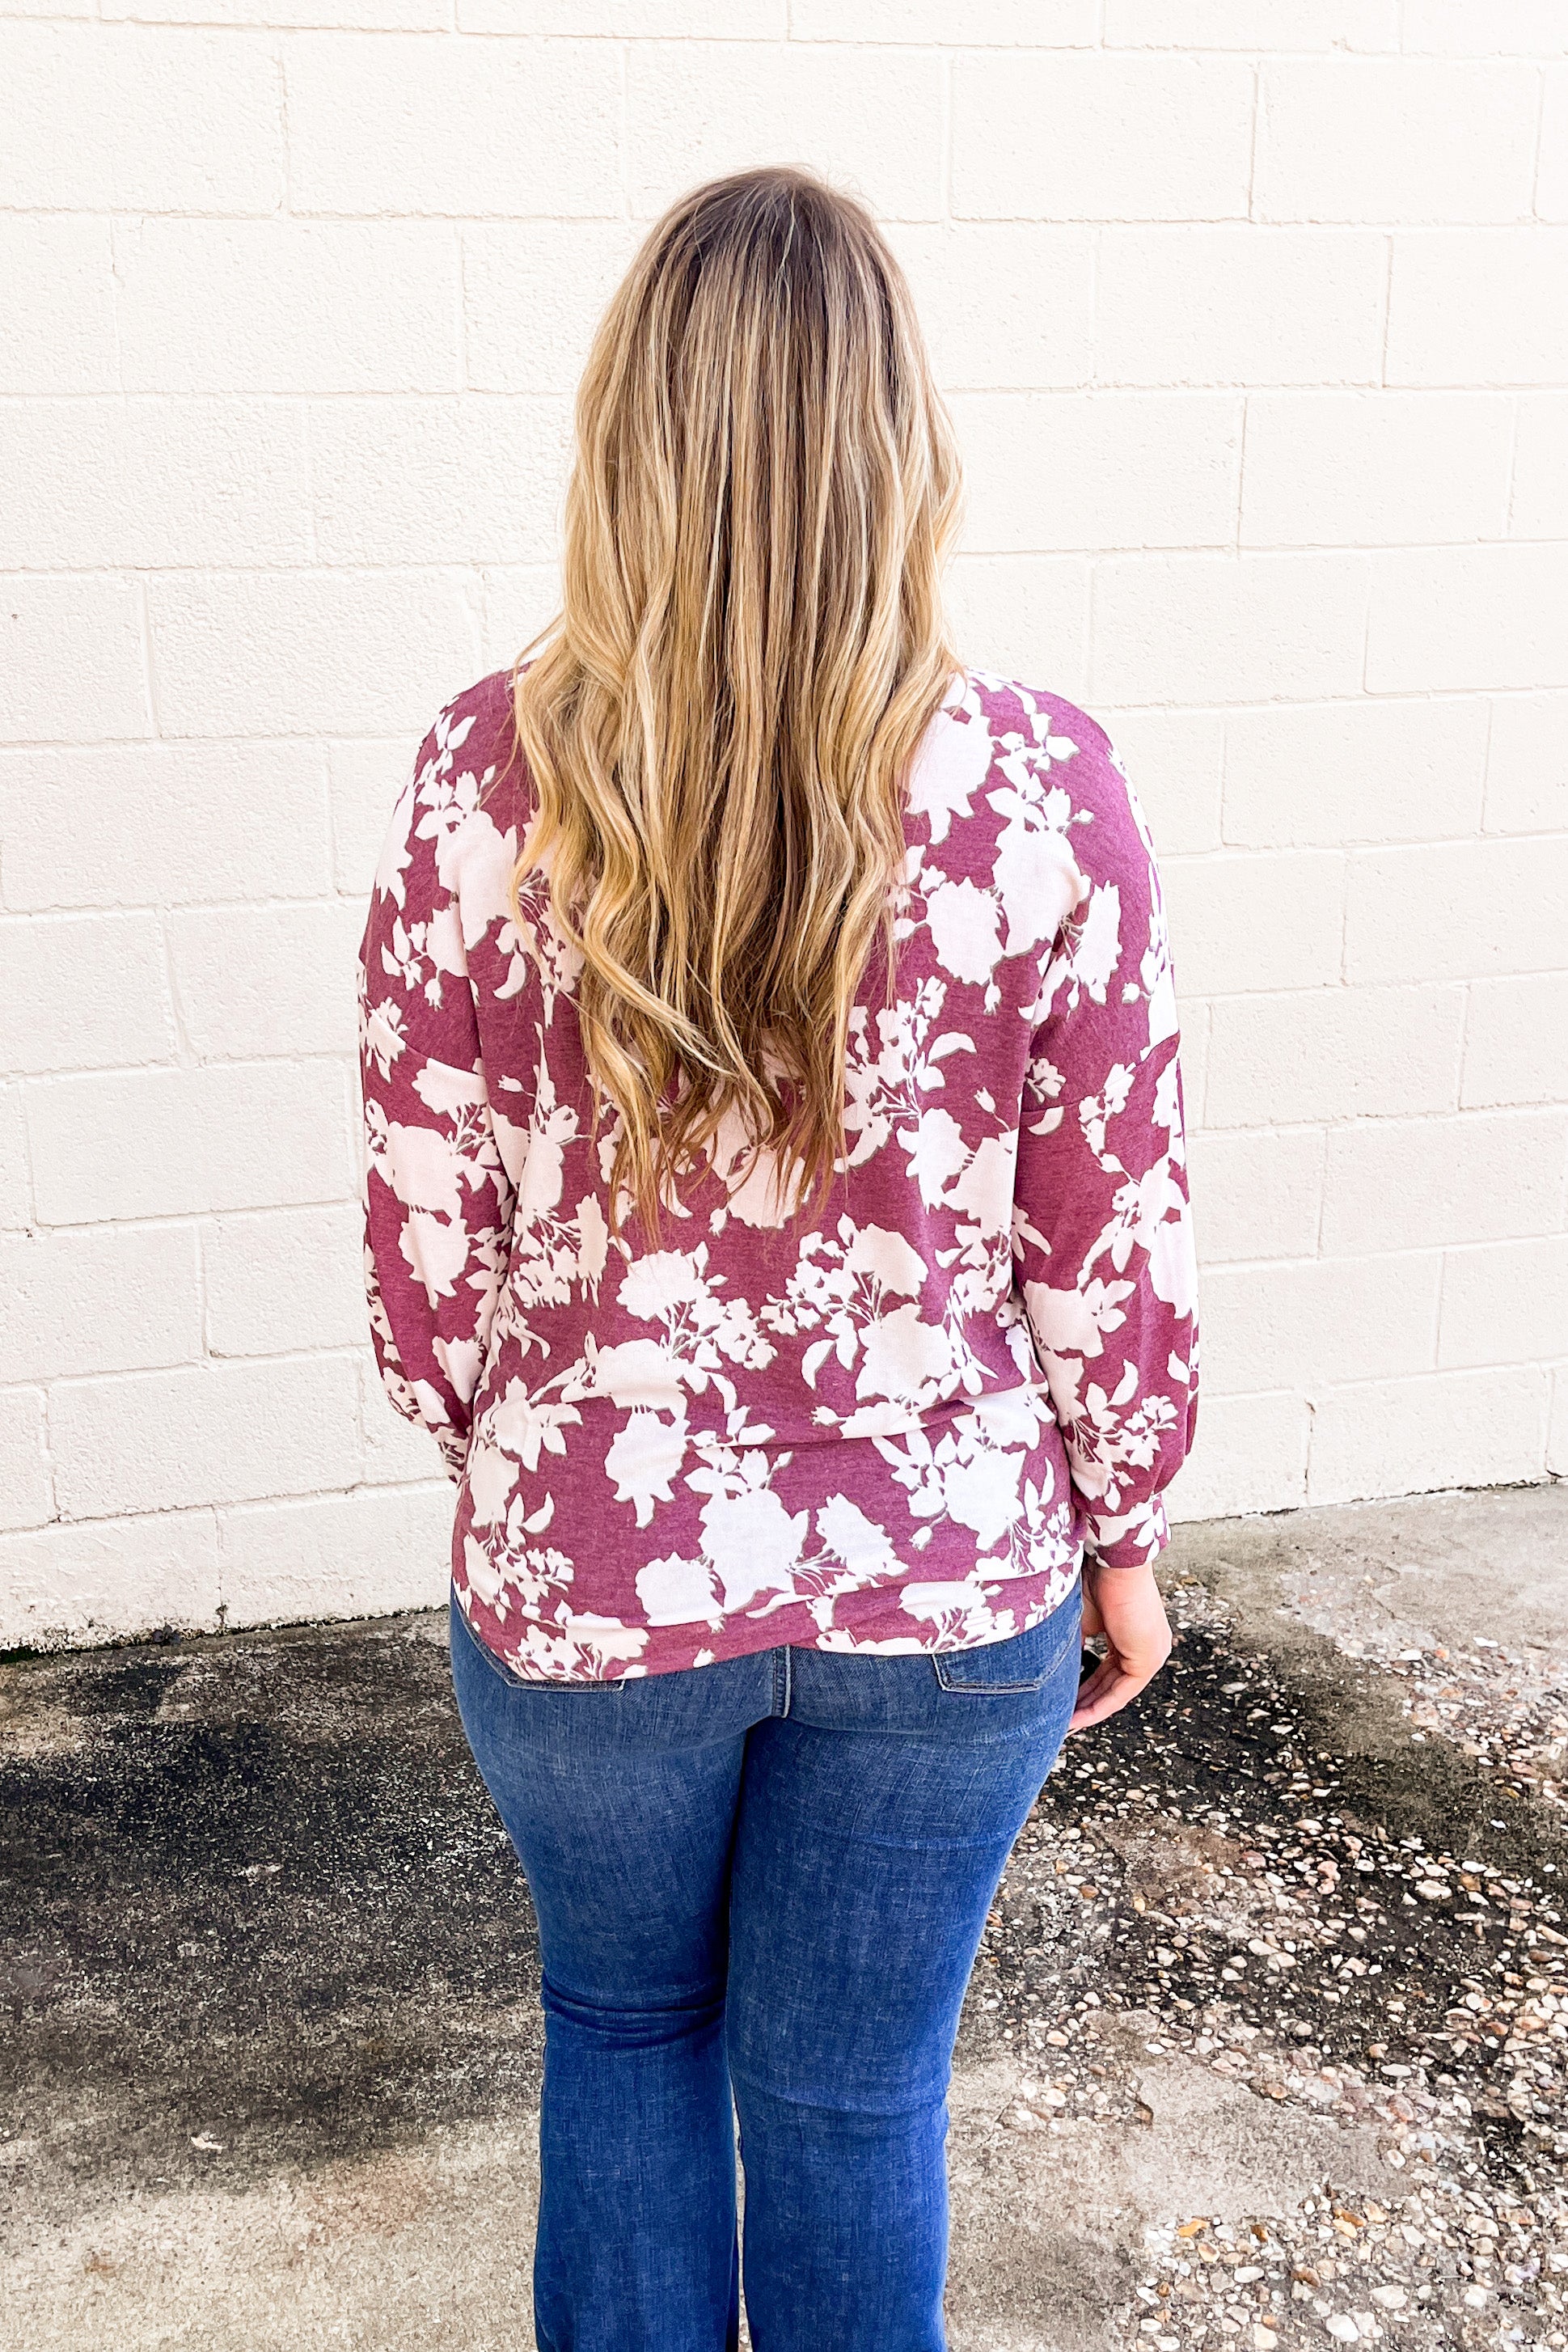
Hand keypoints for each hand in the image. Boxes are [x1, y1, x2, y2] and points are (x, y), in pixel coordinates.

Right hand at [1067, 1561, 1172, 1733]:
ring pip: (1118, 1692)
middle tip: (1062, 1717)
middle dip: (1086, 1703)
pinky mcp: (1149, 1658)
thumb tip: (1057, 1671)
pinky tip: (1078, 1715)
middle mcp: (1148, 1647)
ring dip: (1091, 1708)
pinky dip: (1099, 1705)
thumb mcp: (1081, 1621)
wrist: (1111, 1562)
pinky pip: (1123, 1692)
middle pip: (1114, 1685)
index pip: (1110, 1671)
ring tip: (1066, 1722)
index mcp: (1134, 1636)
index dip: (1086, 1688)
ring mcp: (1152, 1653)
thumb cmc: (1095, 1579)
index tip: (1064, 1700)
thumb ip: (1076, 1647)